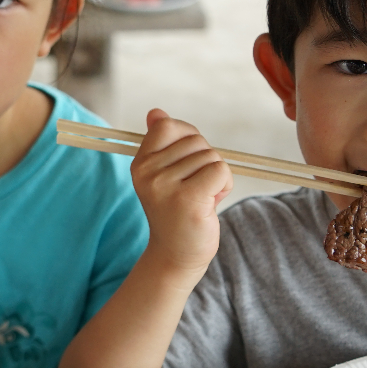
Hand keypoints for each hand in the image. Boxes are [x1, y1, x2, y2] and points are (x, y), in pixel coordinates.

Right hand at [130, 109, 232, 277]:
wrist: (176, 255)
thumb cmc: (176, 212)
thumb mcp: (164, 174)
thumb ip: (161, 142)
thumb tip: (155, 112)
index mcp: (140, 164)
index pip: (167, 126)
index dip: (188, 138)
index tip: (187, 162)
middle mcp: (148, 173)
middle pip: (195, 141)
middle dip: (205, 161)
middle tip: (195, 188)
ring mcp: (166, 187)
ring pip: (211, 157)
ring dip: (217, 176)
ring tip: (202, 198)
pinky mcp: (188, 200)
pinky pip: (220, 170)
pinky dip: (225, 184)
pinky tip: (211, 202)